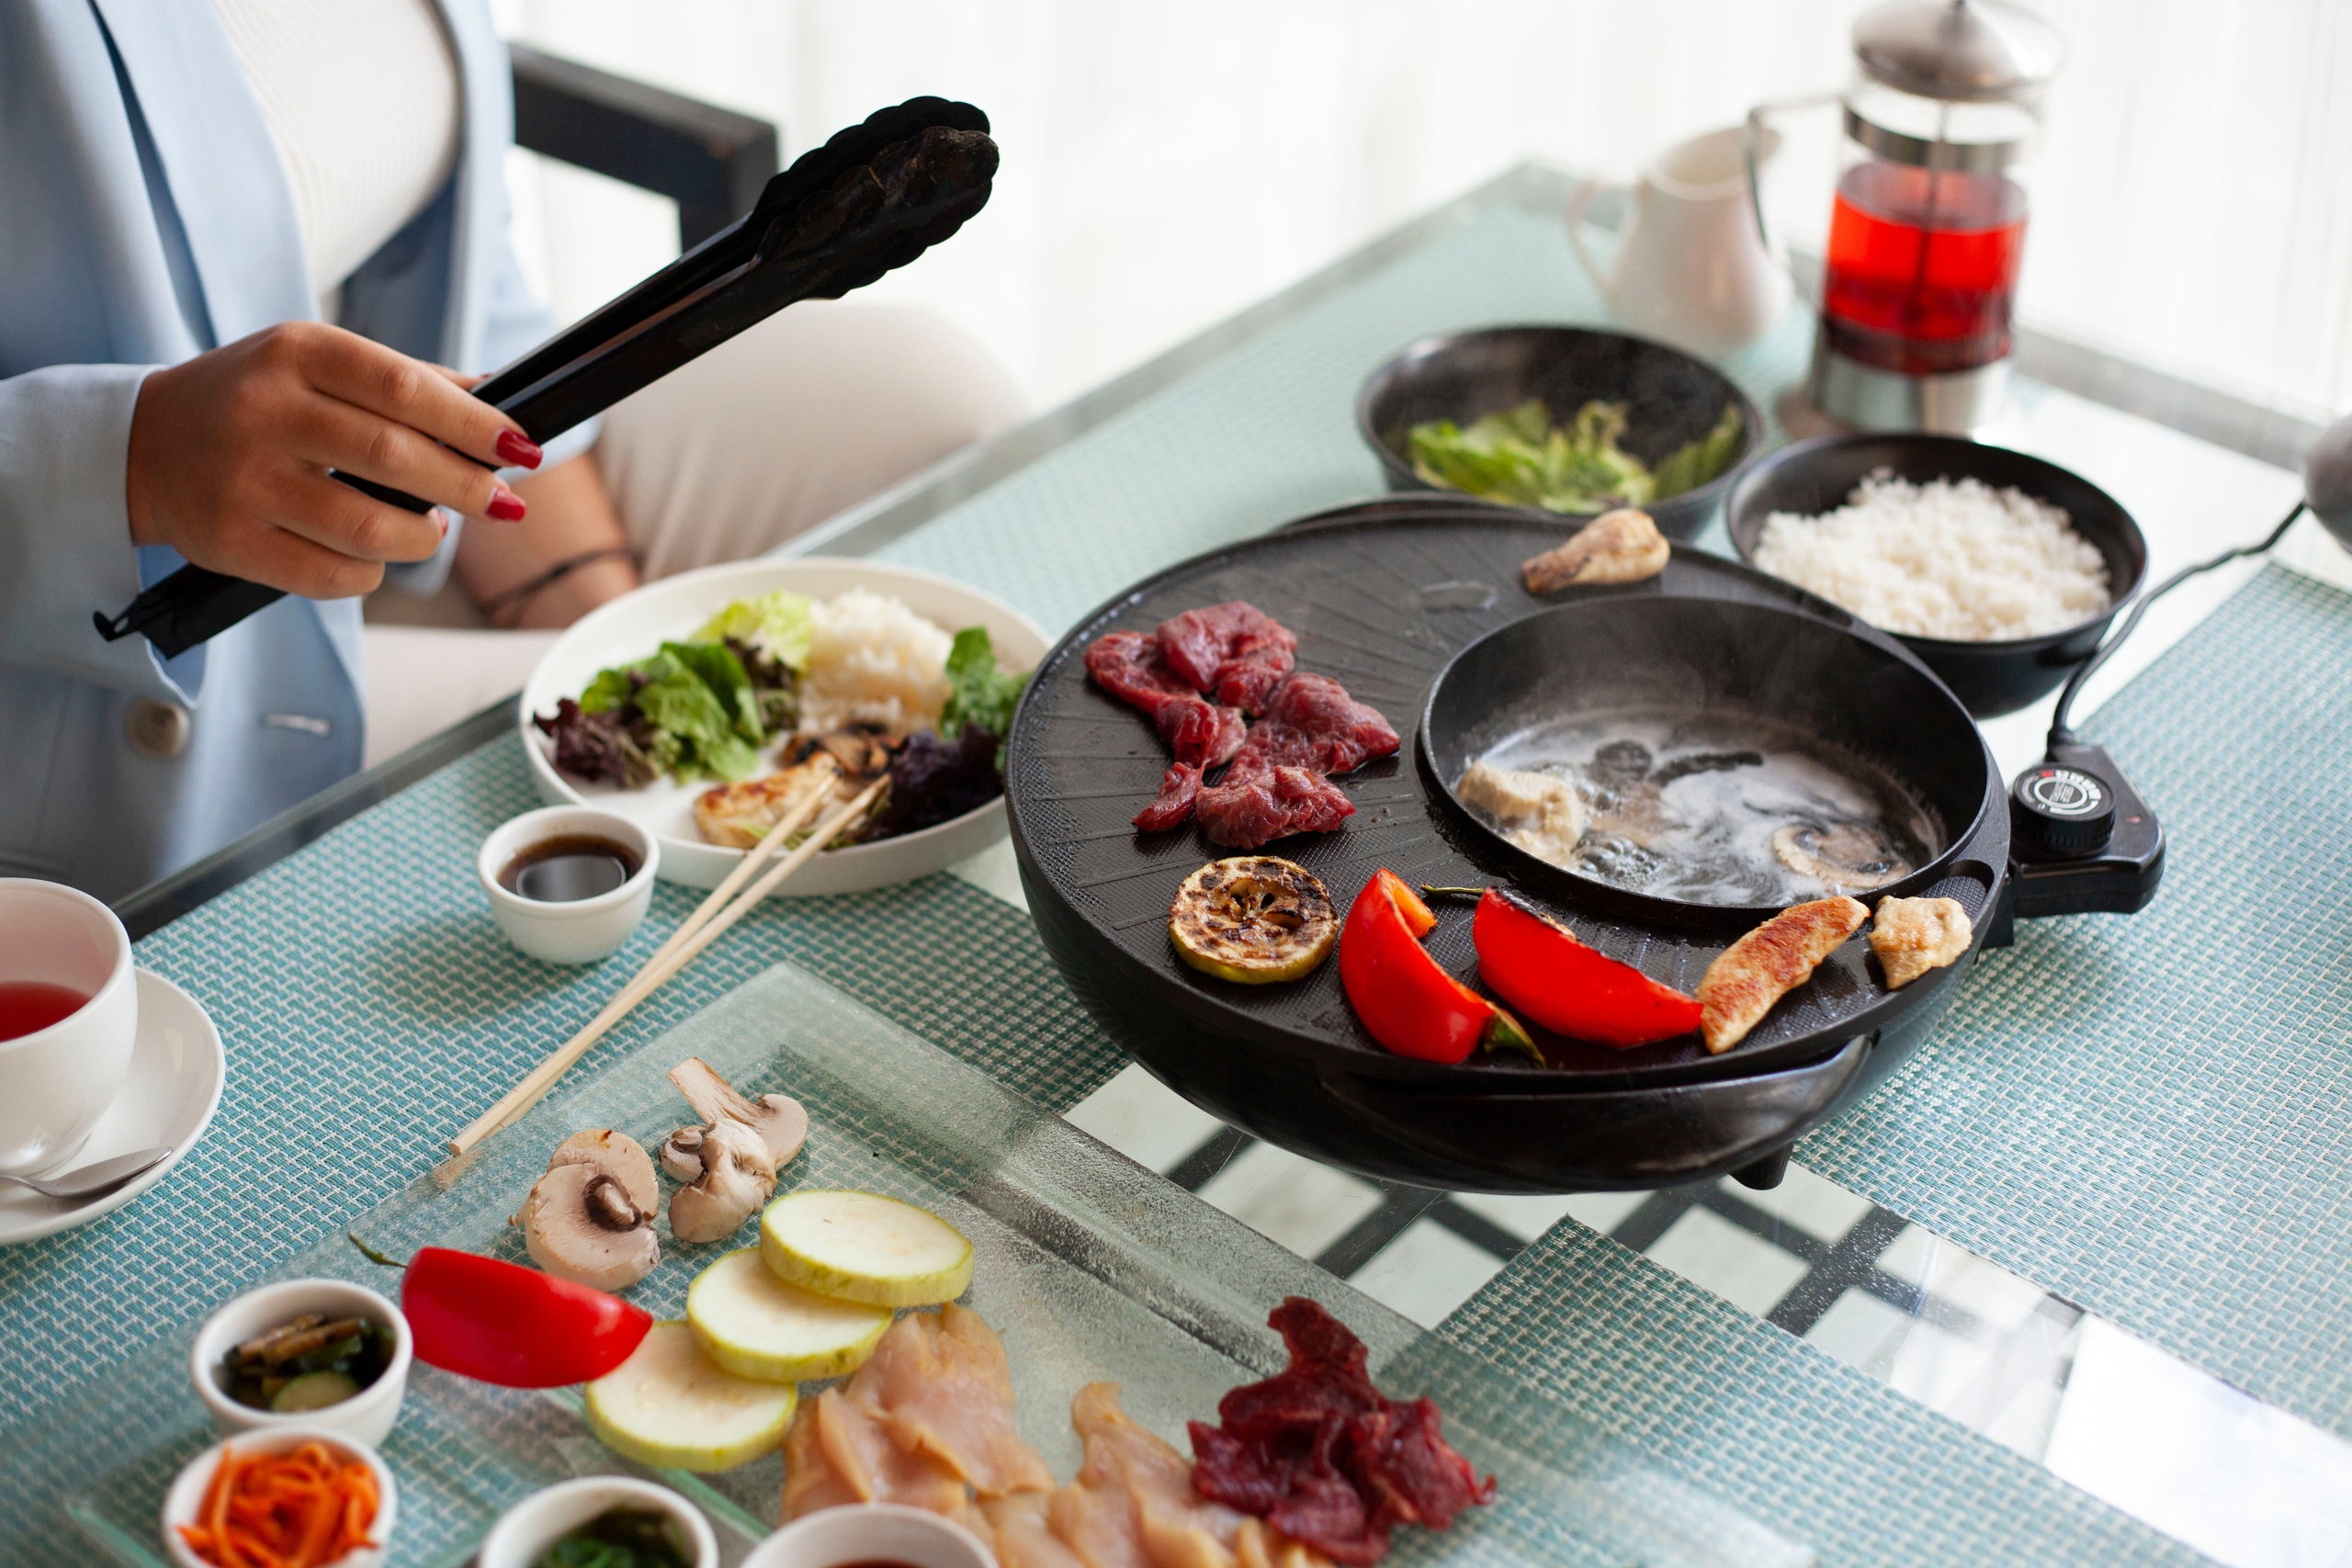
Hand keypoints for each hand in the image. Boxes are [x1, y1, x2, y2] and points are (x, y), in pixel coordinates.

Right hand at [124, 322, 544, 598]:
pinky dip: (372, 572)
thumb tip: (495, 397)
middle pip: (395, 458)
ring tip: (431, 527)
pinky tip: (376, 555)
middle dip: (466, 486)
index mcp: (296, 353)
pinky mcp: (232, 541)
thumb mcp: (314, 362)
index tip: (521, 447)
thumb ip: (401, 379)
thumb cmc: (251, 399)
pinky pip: (331, 576)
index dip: (475, 423)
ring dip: (422, 537)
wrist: (142, 444)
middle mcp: (265, 411)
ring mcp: (244, 480)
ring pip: (369, 527)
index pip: (405, 388)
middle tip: (500, 500)